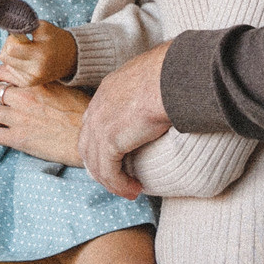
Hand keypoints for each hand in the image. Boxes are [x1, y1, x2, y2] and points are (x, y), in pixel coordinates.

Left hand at [0, 21, 76, 87]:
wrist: (71, 58)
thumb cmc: (55, 38)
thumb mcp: (42, 27)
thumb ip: (24, 27)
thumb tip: (7, 28)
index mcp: (40, 55)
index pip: (10, 49)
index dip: (12, 39)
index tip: (22, 36)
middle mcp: (35, 71)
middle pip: (5, 57)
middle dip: (10, 47)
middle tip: (23, 43)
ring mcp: (31, 80)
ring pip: (6, 64)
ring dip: (13, 56)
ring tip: (27, 52)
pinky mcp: (28, 84)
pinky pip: (11, 71)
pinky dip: (16, 64)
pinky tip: (28, 61)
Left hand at [0, 76, 89, 168]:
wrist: (88, 137)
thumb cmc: (81, 112)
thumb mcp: (63, 87)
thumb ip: (43, 82)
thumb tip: (31, 79)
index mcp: (34, 82)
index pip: (0, 70)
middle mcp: (22, 97)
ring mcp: (18, 118)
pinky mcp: (18, 139)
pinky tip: (2, 133)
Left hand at [78, 43, 172, 199]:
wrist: (173, 76)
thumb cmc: (176, 73)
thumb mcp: (159, 77)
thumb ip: (156, 88)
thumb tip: (175, 94)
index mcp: (110, 88)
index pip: (94, 120)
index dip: (100, 142)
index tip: (116, 157)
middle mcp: (99, 106)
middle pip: (88, 144)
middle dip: (99, 165)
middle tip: (118, 180)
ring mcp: (100, 123)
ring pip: (96, 162)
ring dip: (111, 181)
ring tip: (129, 190)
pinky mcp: (109, 140)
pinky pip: (109, 172)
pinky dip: (119, 185)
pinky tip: (133, 190)